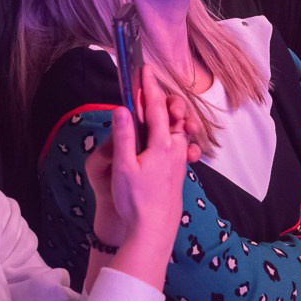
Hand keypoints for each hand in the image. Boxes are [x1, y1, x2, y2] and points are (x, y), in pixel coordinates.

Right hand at [86, 66, 197, 249]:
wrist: (153, 230)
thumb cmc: (136, 201)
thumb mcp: (124, 167)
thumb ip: (123, 135)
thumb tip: (122, 108)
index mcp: (162, 144)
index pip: (155, 108)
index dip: (149, 87)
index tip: (145, 69)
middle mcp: (175, 149)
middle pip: (170, 115)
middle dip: (160, 98)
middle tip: (147, 87)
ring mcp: (179, 161)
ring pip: (175, 130)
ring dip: (164, 116)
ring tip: (152, 109)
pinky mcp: (178, 172)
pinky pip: (176, 144)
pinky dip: (168, 132)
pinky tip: (160, 138)